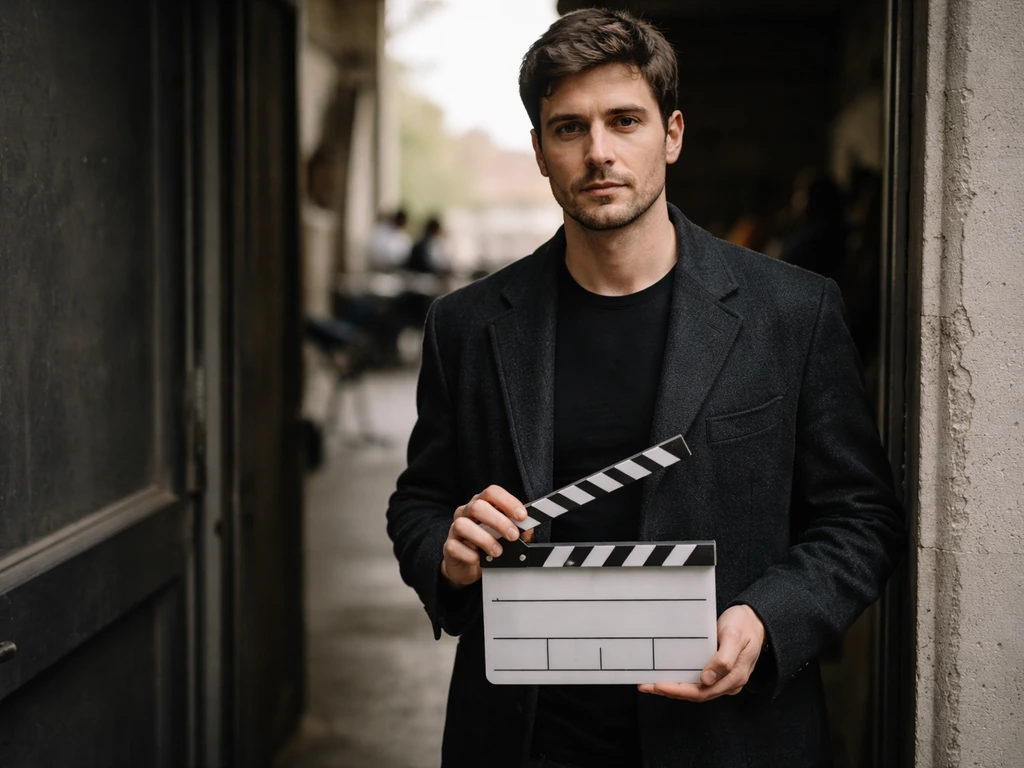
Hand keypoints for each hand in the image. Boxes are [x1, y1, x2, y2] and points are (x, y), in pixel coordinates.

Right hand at [441, 485, 534, 587]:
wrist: (468, 566)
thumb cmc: (487, 544)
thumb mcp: (504, 535)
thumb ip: (517, 530)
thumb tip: (529, 530)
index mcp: (481, 503)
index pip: (491, 492)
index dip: (508, 501)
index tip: (522, 516)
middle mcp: (466, 512)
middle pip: (477, 506)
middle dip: (499, 521)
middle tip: (513, 536)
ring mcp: (455, 529)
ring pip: (462, 525)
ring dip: (484, 539)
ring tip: (498, 551)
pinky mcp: (448, 546)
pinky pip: (454, 546)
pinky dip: (469, 554)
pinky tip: (479, 559)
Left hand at [638, 604, 764, 701]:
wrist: (755, 620)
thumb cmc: (744, 626)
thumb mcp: (734, 637)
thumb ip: (723, 659)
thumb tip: (706, 679)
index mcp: (734, 677)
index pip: (702, 692)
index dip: (679, 690)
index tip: (659, 685)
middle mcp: (727, 683)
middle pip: (695, 694)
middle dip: (669, 691)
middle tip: (646, 686)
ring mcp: (722, 679)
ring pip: (695, 689)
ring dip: (672, 688)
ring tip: (650, 684)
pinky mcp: (717, 672)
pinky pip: (697, 681)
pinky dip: (680, 680)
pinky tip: (666, 676)